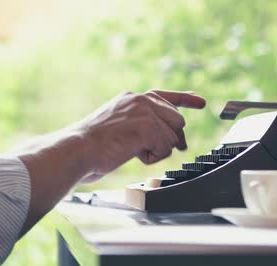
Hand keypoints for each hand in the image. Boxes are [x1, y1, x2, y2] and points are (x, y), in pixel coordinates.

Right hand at [75, 89, 205, 181]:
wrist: (76, 149)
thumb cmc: (91, 147)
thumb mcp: (119, 127)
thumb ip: (143, 126)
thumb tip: (174, 140)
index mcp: (131, 98)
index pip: (165, 96)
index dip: (186, 99)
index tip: (201, 102)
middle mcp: (140, 100)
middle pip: (177, 120)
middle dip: (172, 139)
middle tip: (157, 150)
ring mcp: (145, 112)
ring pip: (172, 137)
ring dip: (156, 151)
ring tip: (130, 150)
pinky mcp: (148, 127)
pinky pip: (165, 149)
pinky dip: (152, 158)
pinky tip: (132, 154)